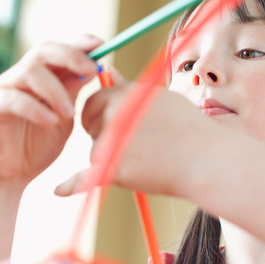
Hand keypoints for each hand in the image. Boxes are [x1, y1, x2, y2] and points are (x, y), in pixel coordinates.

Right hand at [0, 35, 100, 187]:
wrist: (8, 177)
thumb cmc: (35, 146)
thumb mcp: (64, 119)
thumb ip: (74, 94)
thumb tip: (94, 68)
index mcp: (42, 77)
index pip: (60, 49)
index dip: (81, 43)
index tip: (102, 46)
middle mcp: (22, 76)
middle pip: (44, 51)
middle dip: (70, 55)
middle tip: (91, 69)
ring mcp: (4, 89)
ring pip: (30, 72)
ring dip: (55, 89)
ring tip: (69, 112)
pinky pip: (13, 99)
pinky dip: (35, 109)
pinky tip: (50, 121)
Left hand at [56, 82, 208, 198]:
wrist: (206, 160)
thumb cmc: (188, 128)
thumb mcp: (159, 99)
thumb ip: (128, 88)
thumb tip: (108, 72)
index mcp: (124, 96)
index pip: (93, 101)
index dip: (97, 111)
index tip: (108, 120)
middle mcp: (113, 117)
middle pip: (89, 124)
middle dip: (98, 131)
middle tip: (126, 141)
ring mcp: (112, 144)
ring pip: (95, 151)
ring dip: (110, 155)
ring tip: (144, 158)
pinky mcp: (115, 170)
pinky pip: (87, 178)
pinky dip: (72, 185)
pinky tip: (58, 191)